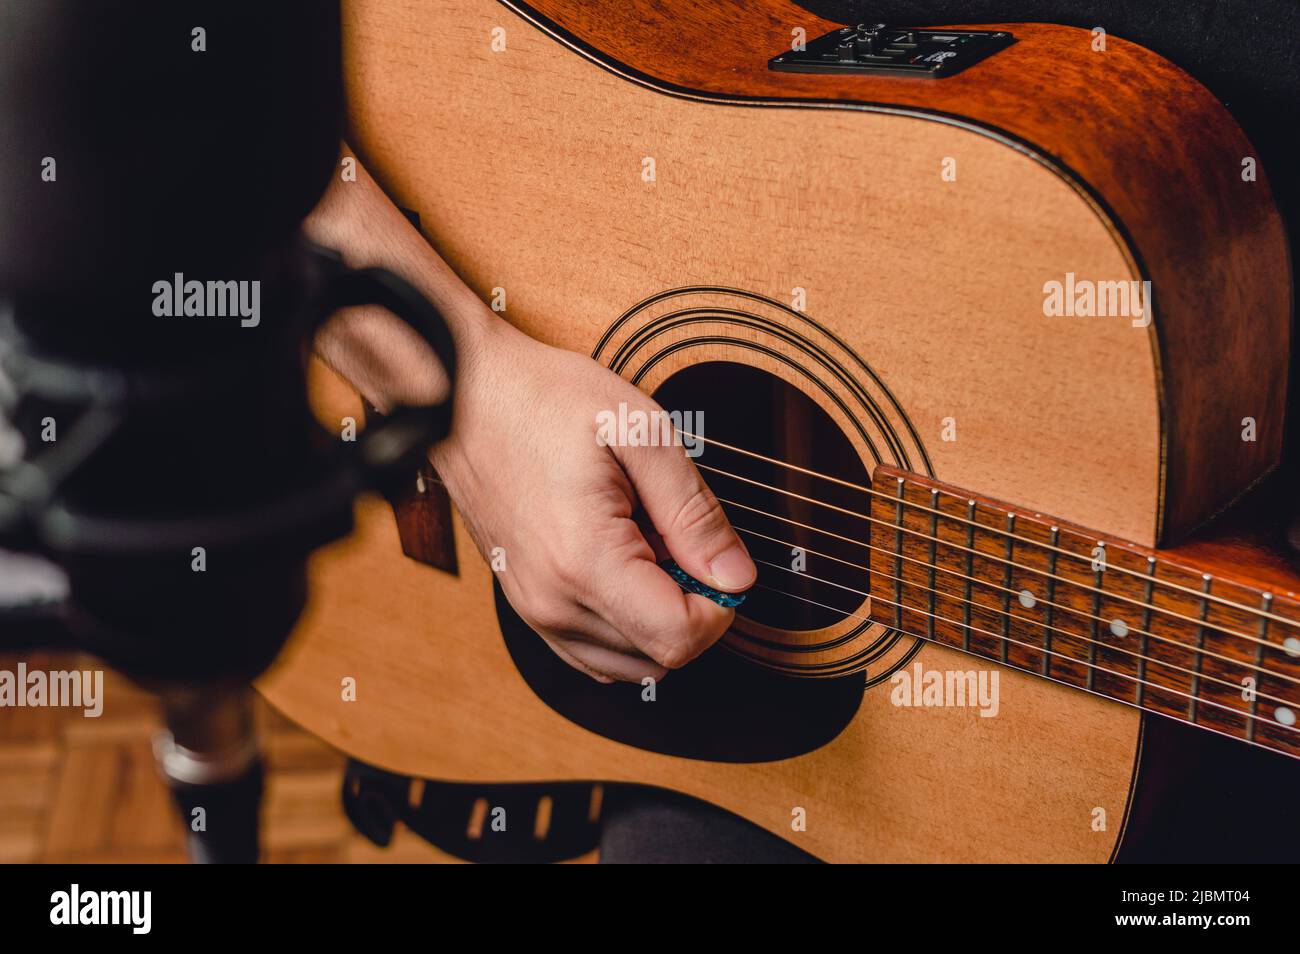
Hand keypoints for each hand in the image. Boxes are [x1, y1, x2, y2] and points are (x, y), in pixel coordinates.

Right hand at [304, 149, 754, 681]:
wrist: (466, 393)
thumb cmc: (543, 400)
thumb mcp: (641, 435)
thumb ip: (695, 513)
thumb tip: (737, 577)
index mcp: (585, 561)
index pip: (681, 638)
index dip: (721, 605)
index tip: (721, 559)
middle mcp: (553, 602)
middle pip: (659, 658)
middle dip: (692, 607)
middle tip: (682, 540)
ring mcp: (534, 610)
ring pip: (630, 664)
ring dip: (658, 618)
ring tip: (650, 547)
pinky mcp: (526, 605)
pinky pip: (594, 653)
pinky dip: (626, 625)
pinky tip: (627, 568)